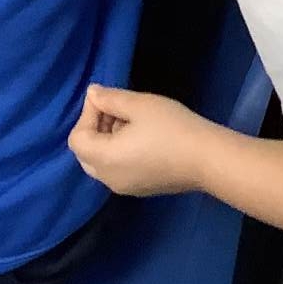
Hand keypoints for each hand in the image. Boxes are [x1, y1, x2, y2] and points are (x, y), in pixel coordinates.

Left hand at [68, 85, 214, 197]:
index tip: (108, 99)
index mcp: (104, 159)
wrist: (205, 159)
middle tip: (117, 109)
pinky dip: (119, 153)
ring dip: (107, 140)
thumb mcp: (139, 105)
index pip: (77, 139)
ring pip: (101, 162)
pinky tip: (142, 138)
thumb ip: (110, 99)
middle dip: (95, 128)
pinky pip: (117, 170)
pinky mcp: (139, 189)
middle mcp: (109, 179)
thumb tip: (92, 94)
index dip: (87, 115)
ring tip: (131, 120)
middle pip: (86, 153)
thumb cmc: (171, 128)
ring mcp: (124, 187)